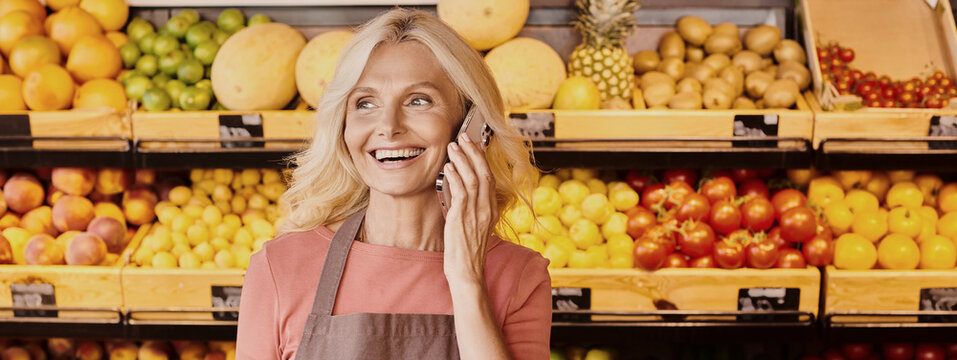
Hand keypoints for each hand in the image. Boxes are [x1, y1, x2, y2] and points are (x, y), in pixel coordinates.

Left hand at [442, 132, 496, 285]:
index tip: (474, 146)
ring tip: (453, 147)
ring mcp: (476, 213)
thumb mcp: (473, 228)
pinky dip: (455, 176)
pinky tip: (448, 167)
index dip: (482, 160)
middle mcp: (487, 210)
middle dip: (473, 153)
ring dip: (462, 160)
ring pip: (473, 178)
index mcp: (492, 211)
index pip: (490, 178)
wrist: (467, 273)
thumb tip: (458, 191)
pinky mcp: (463, 218)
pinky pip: (461, 191)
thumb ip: (470, 209)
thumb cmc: (467, 253)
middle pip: (484, 173)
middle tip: (464, 138)